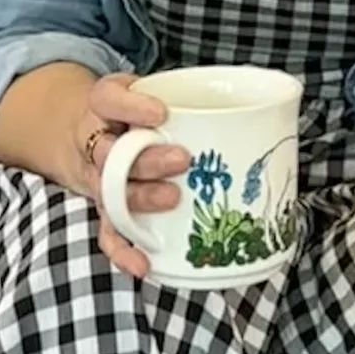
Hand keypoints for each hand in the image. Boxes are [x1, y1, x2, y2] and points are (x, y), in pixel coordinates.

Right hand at [76, 70, 188, 282]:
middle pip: (110, 153)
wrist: (93, 131)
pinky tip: (143, 264)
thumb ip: (187, 97)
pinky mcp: (105, 210)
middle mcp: (96, 143)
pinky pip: (108, 234)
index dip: (132, 107)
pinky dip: (124, 252)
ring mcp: (98, 179)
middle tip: (182, 160)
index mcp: (105, 105)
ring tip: (173, 199)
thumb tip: (260, 110)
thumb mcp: (149, 89)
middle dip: (146, 159)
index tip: (162, 113)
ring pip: (109, 193)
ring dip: (141, 198)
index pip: (108, 99)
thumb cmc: (134, 111)